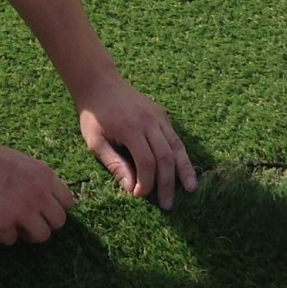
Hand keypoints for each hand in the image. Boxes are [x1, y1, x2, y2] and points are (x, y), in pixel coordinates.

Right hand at [0, 137, 75, 244]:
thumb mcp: (19, 161)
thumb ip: (35, 178)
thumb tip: (44, 196)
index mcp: (44, 175)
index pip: (68, 202)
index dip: (55, 208)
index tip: (43, 209)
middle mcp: (39, 194)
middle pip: (59, 222)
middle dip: (44, 223)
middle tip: (29, 220)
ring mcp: (22, 211)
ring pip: (41, 236)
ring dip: (28, 233)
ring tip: (14, 225)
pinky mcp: (3, 224)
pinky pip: (11, 240)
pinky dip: (2, 234)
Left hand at [76, 75, 197, 209]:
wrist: (99, 83)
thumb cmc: (94, 115)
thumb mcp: (96, 141)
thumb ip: (114, 164)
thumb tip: (131, 188)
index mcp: (131, 129)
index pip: (147, 162)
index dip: (146, 182)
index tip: (139, 195)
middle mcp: (149, 122)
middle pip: (166, 157)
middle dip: (168, 183)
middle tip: (168, 205)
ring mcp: (158, 117)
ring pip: (176, 146)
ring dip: (185, 170)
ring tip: (192, 189)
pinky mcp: (162, 115)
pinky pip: (175, 137)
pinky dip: (182, 155)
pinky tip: (186, 170)